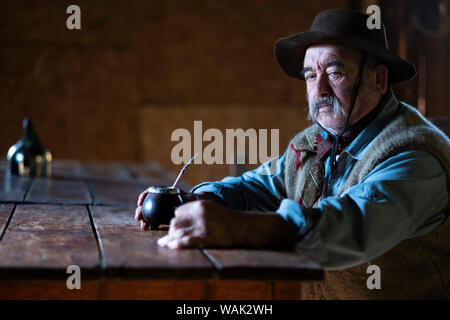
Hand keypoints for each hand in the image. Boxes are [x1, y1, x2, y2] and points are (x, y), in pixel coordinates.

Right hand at [135, 188, 200, 229]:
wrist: (191, 207)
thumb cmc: (190, 200)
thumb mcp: (189, 197)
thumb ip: (187, 198)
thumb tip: (185, 200)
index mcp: (164, 192)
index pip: (151, 191)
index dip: (144, 195)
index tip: (140, 202)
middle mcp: (159, 199)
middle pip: (147, 203)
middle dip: (140, 211)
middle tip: (138, 218)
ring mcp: (159, 208)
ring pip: (148, 213)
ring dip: (144, 219)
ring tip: (144, 226)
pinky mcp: (160, 217)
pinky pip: (153, 220)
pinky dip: (150, 224)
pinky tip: (149, 228)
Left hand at [157, 201, 294, 248]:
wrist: (242, 227)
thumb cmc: (226, 219)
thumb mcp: (210, 208)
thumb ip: (195, 211)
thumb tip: (177, 216)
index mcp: (200, 206)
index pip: (178, 212)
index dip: (175, 220)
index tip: (174, 226)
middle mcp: (200, 215)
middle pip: (176, 223)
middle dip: (170, 231)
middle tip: (167, 238)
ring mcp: (203, 228)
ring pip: (178, 233)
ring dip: (169, 240)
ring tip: (164, 244)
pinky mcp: (207, 239)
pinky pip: (188, 241)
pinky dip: (178, 244)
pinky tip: (172, 247)